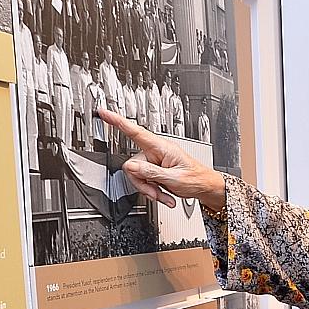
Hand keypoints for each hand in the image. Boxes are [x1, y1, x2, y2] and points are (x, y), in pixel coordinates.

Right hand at [96, 108, 225, 208]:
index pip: (135, 131)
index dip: (117, 122)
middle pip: (133, 166)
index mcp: (161, 147)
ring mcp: (155, 162)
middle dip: (143, 183)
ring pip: (138, 176)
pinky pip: (145, 181)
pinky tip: (165, 196)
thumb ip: (150, 172)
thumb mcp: (173, 178)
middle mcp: (156, 152)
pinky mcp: (155, 171)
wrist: (205, 187)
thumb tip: (131, 167)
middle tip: (156, 192)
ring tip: (164, 196)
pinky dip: (154, 191)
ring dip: (150, 190)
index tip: (103, 113)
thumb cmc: (196, 179)